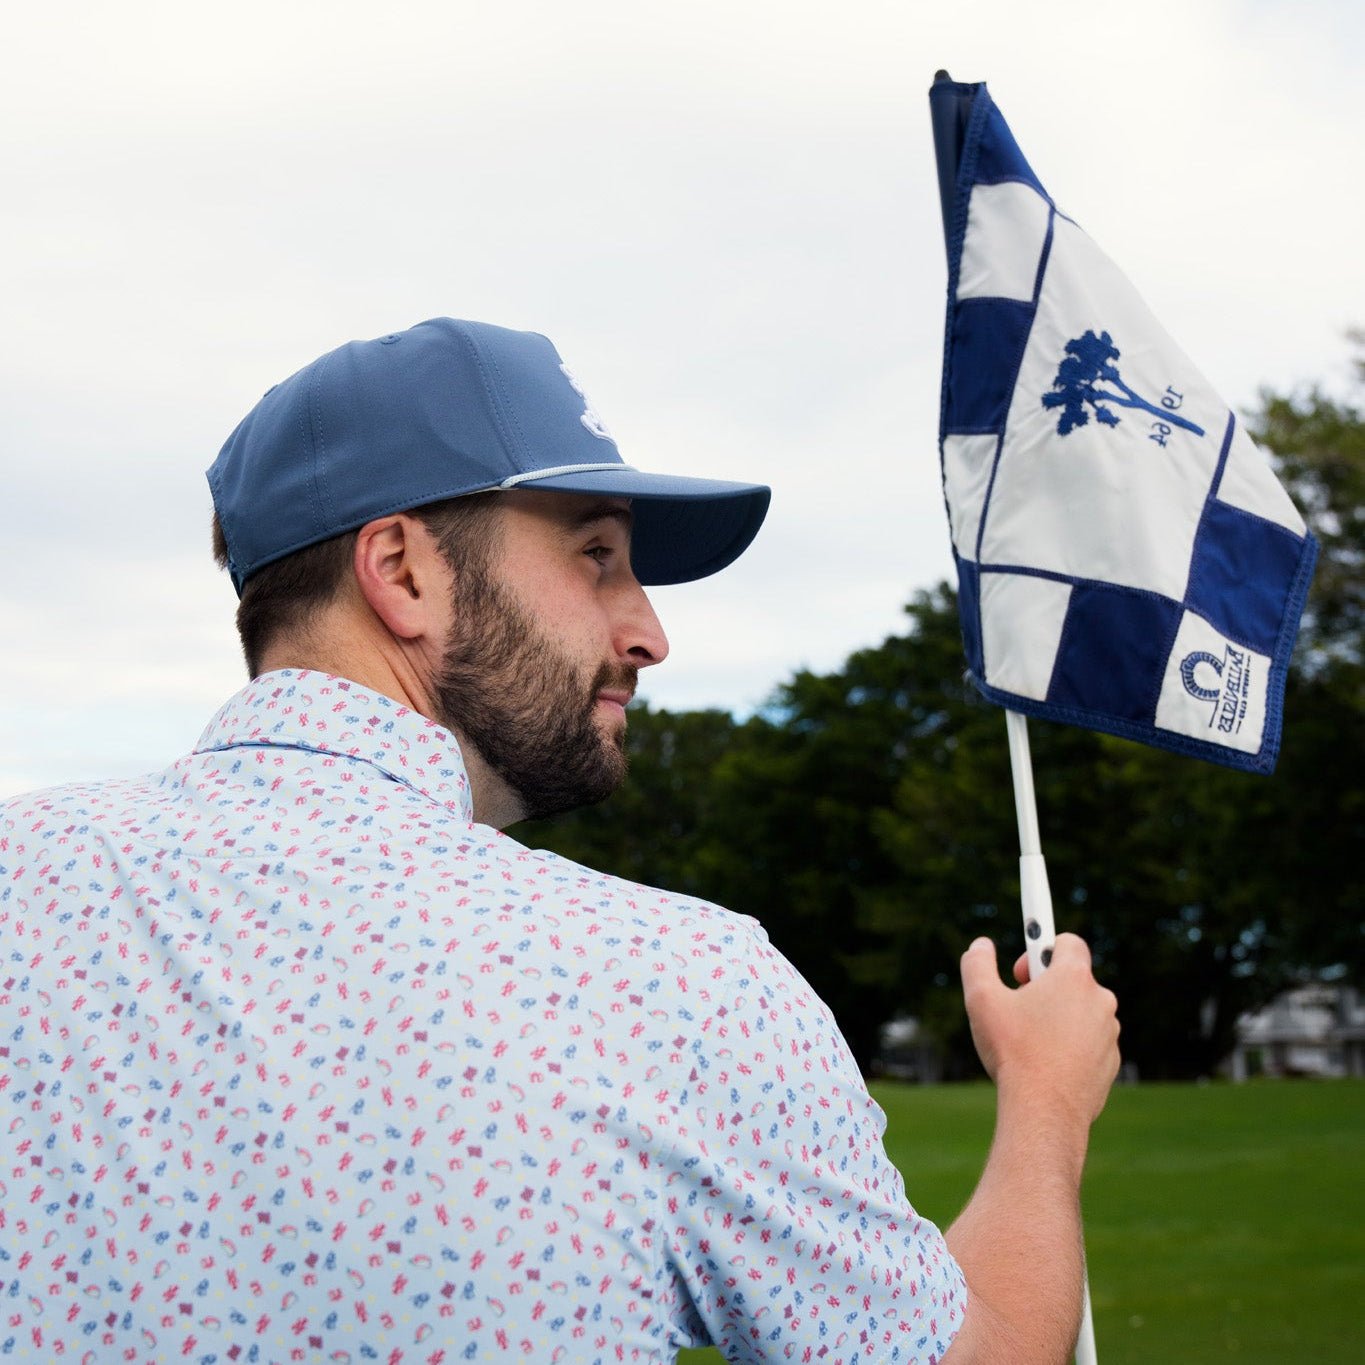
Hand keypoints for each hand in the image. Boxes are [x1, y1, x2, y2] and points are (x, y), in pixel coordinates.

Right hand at [960, 933, 1119, 1129]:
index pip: (1067, 941)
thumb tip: (980, 946)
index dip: (1040, 946)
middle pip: (1072, 978)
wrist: (1044, 1112)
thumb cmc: (1014, 1052)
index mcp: (1073, 978)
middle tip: (1018, 1005)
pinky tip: (1044, 1063)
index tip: (1021, 967)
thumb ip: (977, 963)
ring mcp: (1109, 1034)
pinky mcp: (1110, 1063)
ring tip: (1029, 1039)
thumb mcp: (981, 999)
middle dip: (1045, 986)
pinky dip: (1069, 1046)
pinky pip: (1088, 1043)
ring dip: (1058, 1017)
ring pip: (1081, 1012)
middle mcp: (1099, 1001)